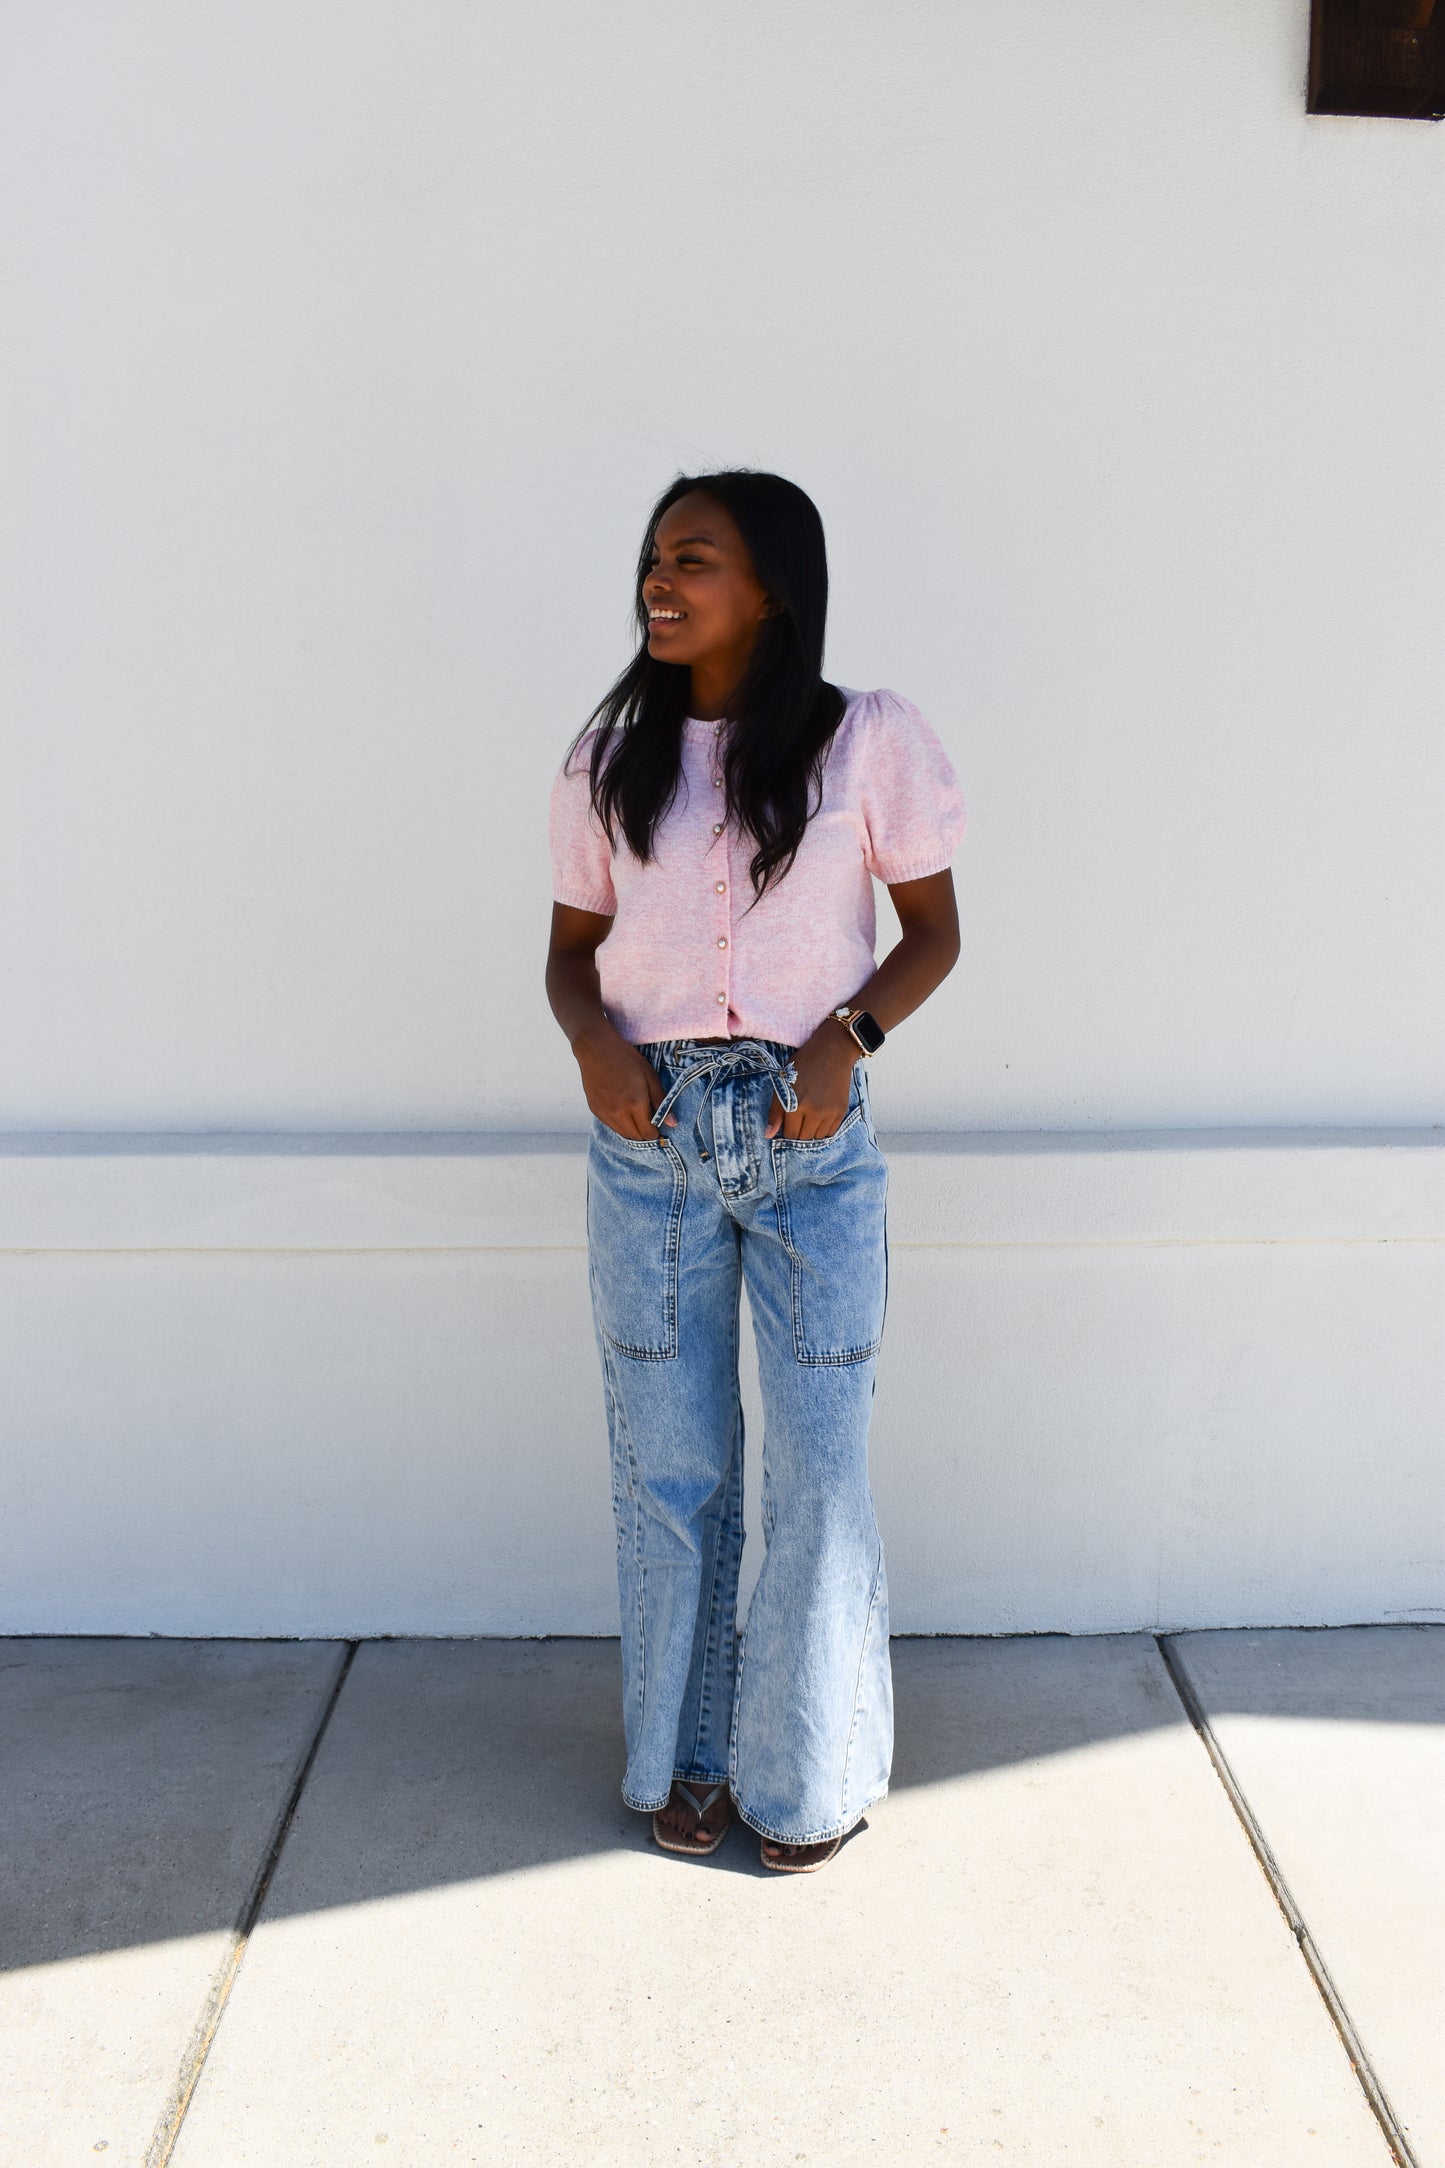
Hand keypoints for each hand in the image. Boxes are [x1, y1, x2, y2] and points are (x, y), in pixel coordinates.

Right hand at [573, 1021, 676, 1140]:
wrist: (596, 1048)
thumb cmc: (626, 1058)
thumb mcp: (650, 1076)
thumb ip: (661, 1101)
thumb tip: (672, 1123)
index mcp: (635, 1104)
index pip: (648, 1133)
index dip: (656, 1132)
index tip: (659, 1124)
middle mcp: (619, 1113)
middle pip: (636, 1137)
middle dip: (645, 1132)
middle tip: (649, 1119)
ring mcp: (605, 1113)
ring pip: (623, 1133)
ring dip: (632, 1129)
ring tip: (636, 1114)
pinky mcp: (595, 1110)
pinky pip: (611, 1125)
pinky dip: (620, 1123)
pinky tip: (622, 1109)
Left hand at [765, 1022, 857, 1138]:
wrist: (832, 1051)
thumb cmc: (804, 1064)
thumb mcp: (783, 1083)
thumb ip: (775, 1111)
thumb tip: (769, 1135)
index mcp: (795, 1105)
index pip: (789, 1134)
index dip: (786, 1131)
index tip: (788, 1123)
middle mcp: (814, 1112)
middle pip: (803, 1138)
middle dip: (798, 1132)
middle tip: (798, 1119)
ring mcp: (829, 1113)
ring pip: (817, 1138)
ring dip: (811, 1131)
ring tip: (809, 1116)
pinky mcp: (841, 1111)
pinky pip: (830, 1132)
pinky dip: (823, 1128)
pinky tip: (820, 1115)